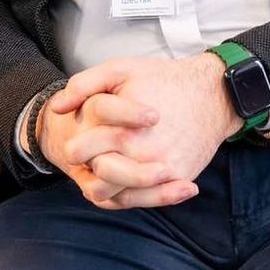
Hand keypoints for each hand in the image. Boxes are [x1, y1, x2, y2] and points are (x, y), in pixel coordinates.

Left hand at [45, 54, 237, 209]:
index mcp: (122, 129)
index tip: (75, 142)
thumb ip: (83, 85)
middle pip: (98, 178)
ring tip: (107, 170)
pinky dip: (129, 195)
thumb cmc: (162, 80)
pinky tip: (124, 181)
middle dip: (88, 170)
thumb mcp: (119, 69)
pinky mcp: (178, 179)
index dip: (73, 147)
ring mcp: (161, 171)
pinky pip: (145, 199)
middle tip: (91, 158)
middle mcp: (142, 155)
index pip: (81, 150)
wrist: (212, 94)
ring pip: (119, 196)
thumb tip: (57, 108)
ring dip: (107, 186)